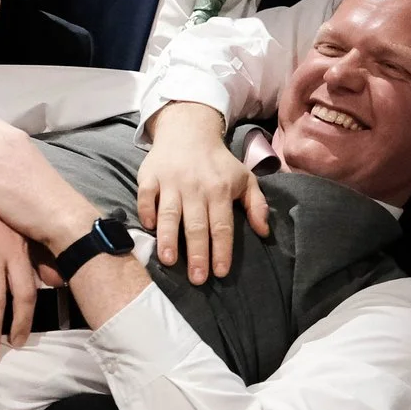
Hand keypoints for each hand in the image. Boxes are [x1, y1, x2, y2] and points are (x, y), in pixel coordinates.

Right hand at [137, 100, 267, 283]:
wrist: (189, 130)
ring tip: (168, 261)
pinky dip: (146, 213)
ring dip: (169, 238)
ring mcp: (171, 182)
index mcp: (221, 190)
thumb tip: (264, 232)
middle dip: (197, 254)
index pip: (222, 225)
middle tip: (196, 279)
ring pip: (170, 214)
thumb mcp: (244, 179)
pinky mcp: (150, 176)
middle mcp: (196, 188)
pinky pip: (146, 197)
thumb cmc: (218, 162)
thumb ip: (256, 205)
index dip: (222, 250)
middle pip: (197, 225)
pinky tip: (148, 229)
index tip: (220, 273)